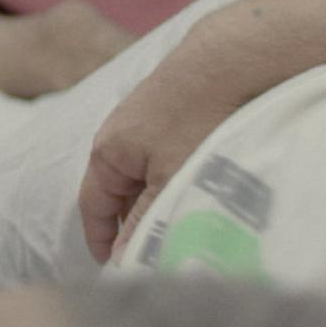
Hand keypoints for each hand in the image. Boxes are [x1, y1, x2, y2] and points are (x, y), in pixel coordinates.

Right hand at [78, 22, 248, 263]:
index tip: (113, 269)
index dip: (101, 239)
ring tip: (188, 224)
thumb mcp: (170, 182)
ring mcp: (150, 120)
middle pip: (121, 191)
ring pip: (149, 174)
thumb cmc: (197, 119)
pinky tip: (207, 188)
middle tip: (159, 255)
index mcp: (107, 151)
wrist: (232, 57)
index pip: (93, 205)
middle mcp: (121, 134)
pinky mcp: (179, 110)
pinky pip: (170, 156)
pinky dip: (182, 178)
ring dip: (163, 201)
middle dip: (136, 224)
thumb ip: (148, 224)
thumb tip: (127, 261)